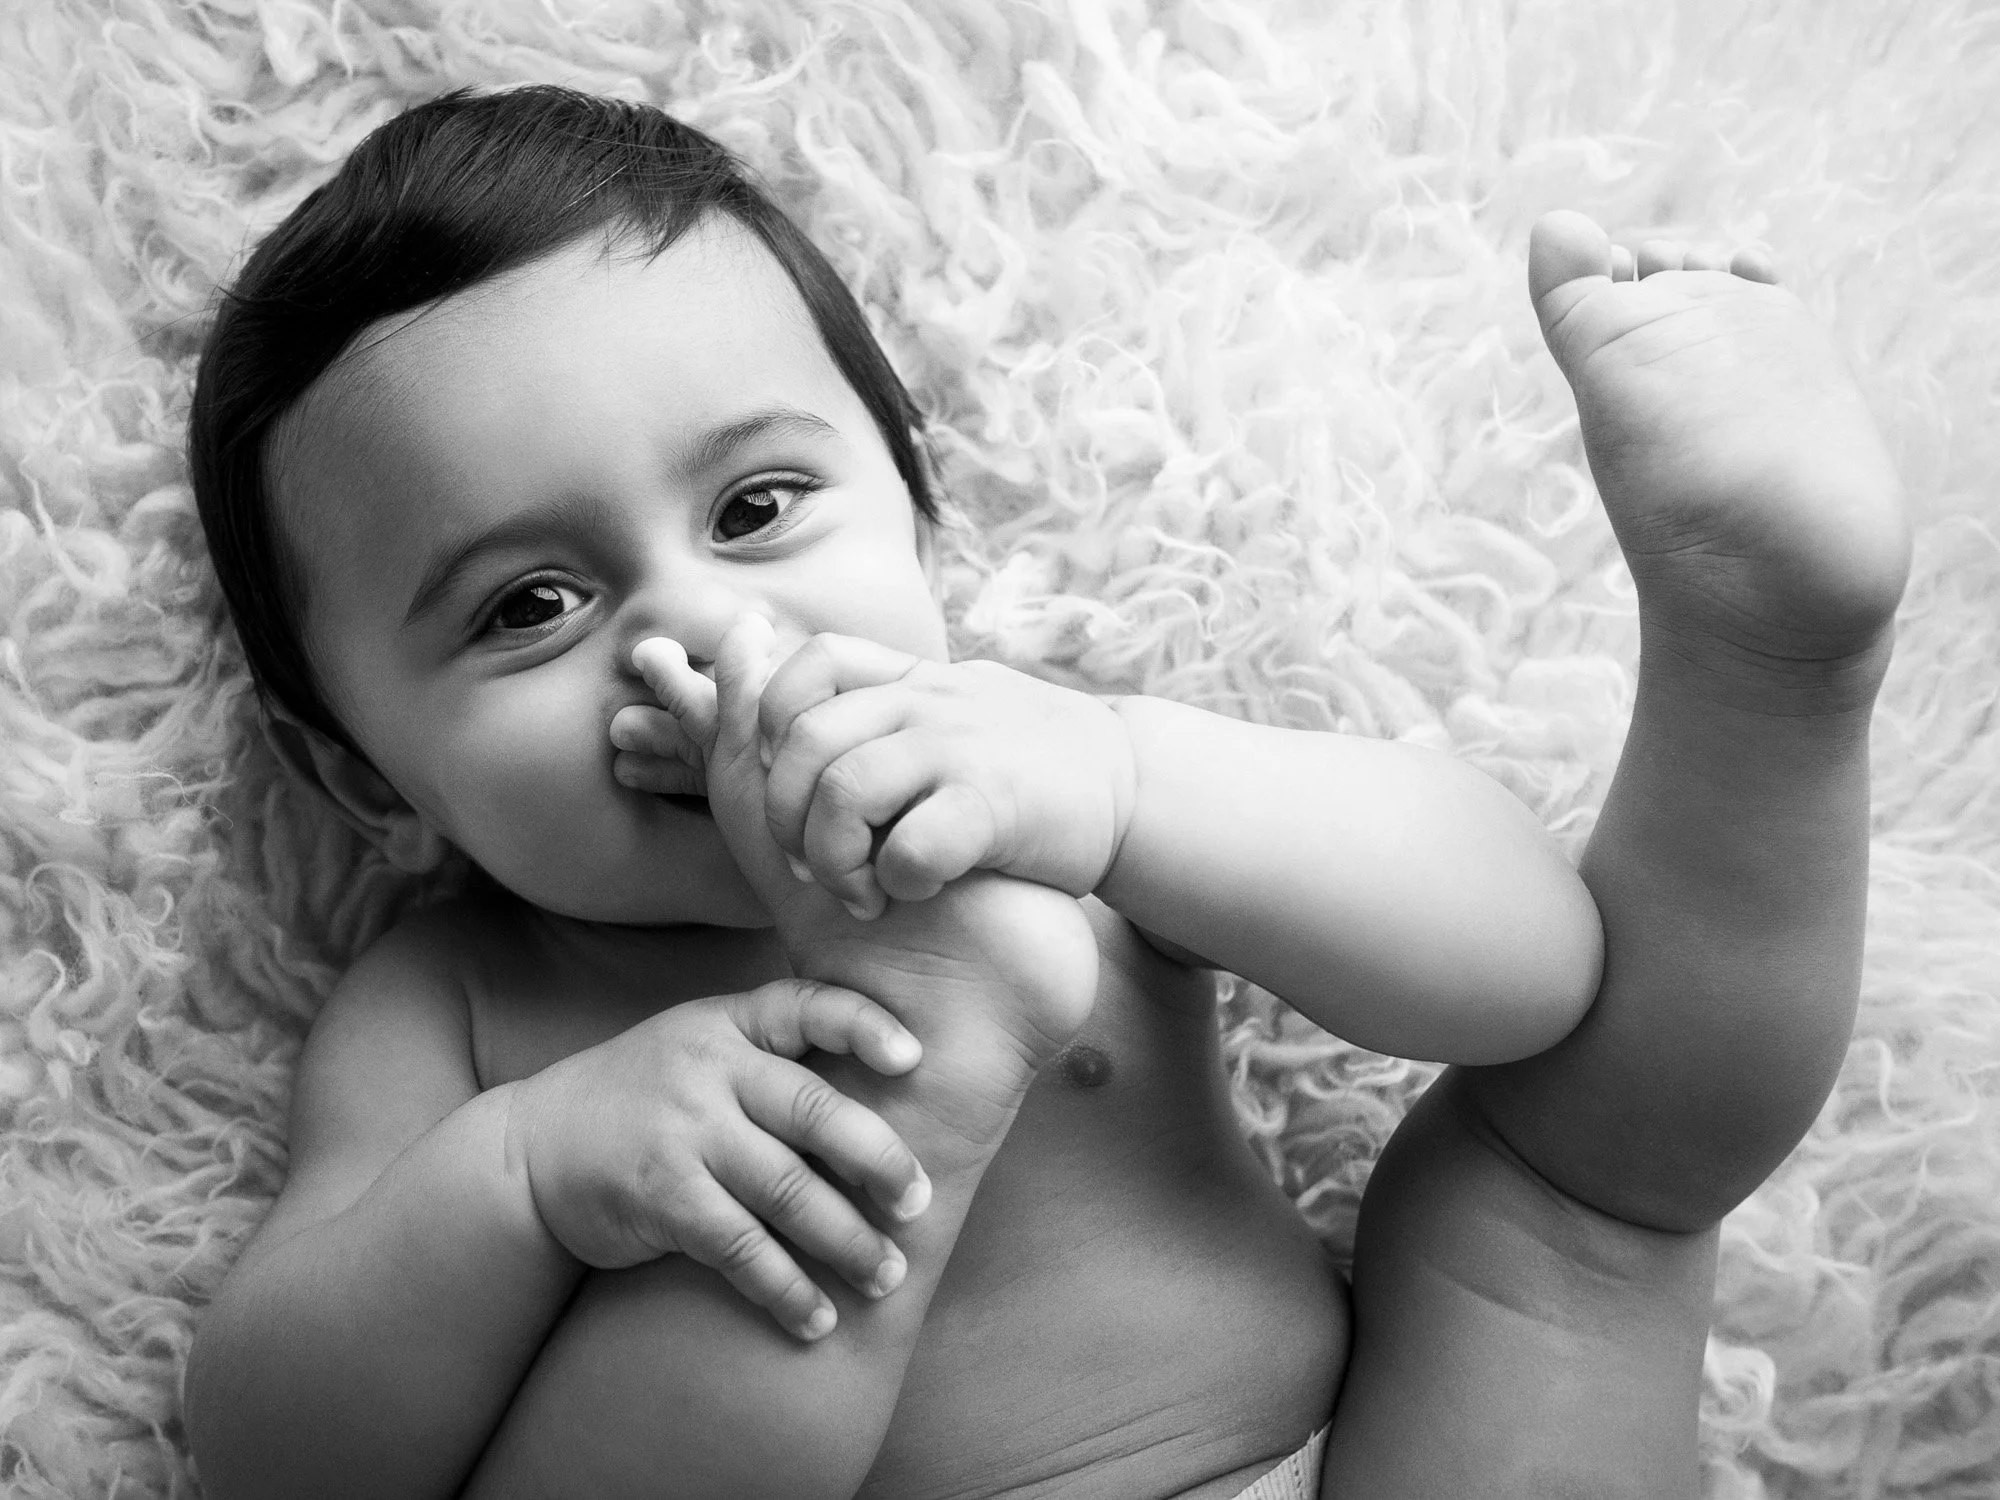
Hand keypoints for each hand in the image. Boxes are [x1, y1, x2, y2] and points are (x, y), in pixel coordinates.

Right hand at [504, 978, 931, 1341]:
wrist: (532, 1149)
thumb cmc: (644, 1097)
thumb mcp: (699, 1047)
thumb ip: (772, 1056)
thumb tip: (887, 1086)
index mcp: (727, 1024)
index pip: (805, 1006)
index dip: (864, 1026)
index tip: (915, 1058)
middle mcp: (707, 1069)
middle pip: (814, 1110)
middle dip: (880, 1161)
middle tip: (922, 1204)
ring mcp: (683, 1132)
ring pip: (788, 1190)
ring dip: (847, 1241)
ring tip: (887, 1275)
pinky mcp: (662, 1196)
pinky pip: (740, 1248)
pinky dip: (786, 1289)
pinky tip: (817, 1319)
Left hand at [615, 629, 1136, 918]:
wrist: (1133, 785)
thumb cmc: (1028, 760)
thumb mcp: (955, 705)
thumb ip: (891, 698)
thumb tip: (800, 690)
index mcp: (913, 680)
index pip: (810, 665)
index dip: (774, 723)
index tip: (792, 782)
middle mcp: (928, 704)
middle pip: (803, 740)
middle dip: (785, 815)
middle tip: (811, 864)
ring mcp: (960, 750)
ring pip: (842, 792)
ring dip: (832, 858)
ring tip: (860, 891)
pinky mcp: (995, 807)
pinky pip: (911, 846)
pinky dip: (896, 880)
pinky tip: (913, 891)